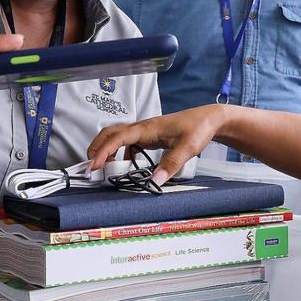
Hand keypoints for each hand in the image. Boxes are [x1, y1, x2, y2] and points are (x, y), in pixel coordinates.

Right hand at [88, 105, 227, 184]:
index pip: (118, 137)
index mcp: (147, 128)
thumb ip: (170, 165)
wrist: (209, 119)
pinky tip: (125, 165)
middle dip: (97, 147)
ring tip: (104, 168)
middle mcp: (142, 128)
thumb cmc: (198, 128)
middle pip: (110, 133)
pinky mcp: (149, 137)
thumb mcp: (187, 148)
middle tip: (91, 167)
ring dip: (107, 150)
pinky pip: (128, 144)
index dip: (103, 150)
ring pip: (117, 137)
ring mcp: (145, 132)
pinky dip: (120, 153)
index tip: (94, 165)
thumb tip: (154, 181)